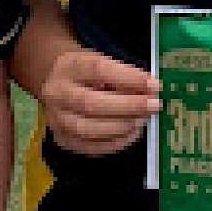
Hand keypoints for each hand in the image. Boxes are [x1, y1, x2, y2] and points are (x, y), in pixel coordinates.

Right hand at [37, 46, 160, 155]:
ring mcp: (57, 120)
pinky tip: (131, 132)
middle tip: (154, 106)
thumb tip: (150, 90)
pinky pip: (92, 148)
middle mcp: (57, 94)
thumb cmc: (86, 73)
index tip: (154, 85)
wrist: (57, 84)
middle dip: (129, 107)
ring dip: (123, 127)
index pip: (98, 70)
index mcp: (68, 67)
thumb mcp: (102, 62)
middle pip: (91, 104)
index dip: (129, 78)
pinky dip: (117, 142)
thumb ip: (123, 75)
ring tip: (143, 119)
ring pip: (90, 130)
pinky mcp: (64, 140)